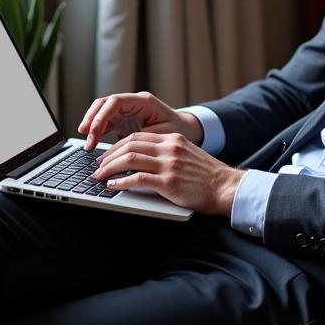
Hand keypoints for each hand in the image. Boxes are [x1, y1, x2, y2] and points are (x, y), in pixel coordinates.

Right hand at [78, 91, 203, 149]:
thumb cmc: (178, 131)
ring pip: (102, 111)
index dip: (101, 116)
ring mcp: (126, 110)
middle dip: (92, 119)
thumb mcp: (164, 136)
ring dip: (92, 125)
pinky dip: (97, 131)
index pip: (115, 101)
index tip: (93, 132)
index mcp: (144, 101)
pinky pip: (105, 121)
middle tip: (85, 137)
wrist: (185, 130)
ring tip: (87, 143)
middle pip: (104, 103)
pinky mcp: (123, 119)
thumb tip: (123, 150)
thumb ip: (144, 139)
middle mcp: (133, 102)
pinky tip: (92, 143)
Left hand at [93, 132, 243, 215]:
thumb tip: (140, 160)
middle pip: (129, 145)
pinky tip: (113, 186)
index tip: (107, 155)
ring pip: (130, 159)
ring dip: (109, 168)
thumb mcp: (186, 155)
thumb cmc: (207, 176)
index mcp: (172, 139)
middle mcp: (169, 148)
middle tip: (98, 166)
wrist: (227, 188)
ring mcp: (169, 164)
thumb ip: (166, 153)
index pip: (137, 136)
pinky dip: (121, 182)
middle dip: (109, 156)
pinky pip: (137, 179)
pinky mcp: (169, 182)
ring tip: (100, 177)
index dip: (117, 146)